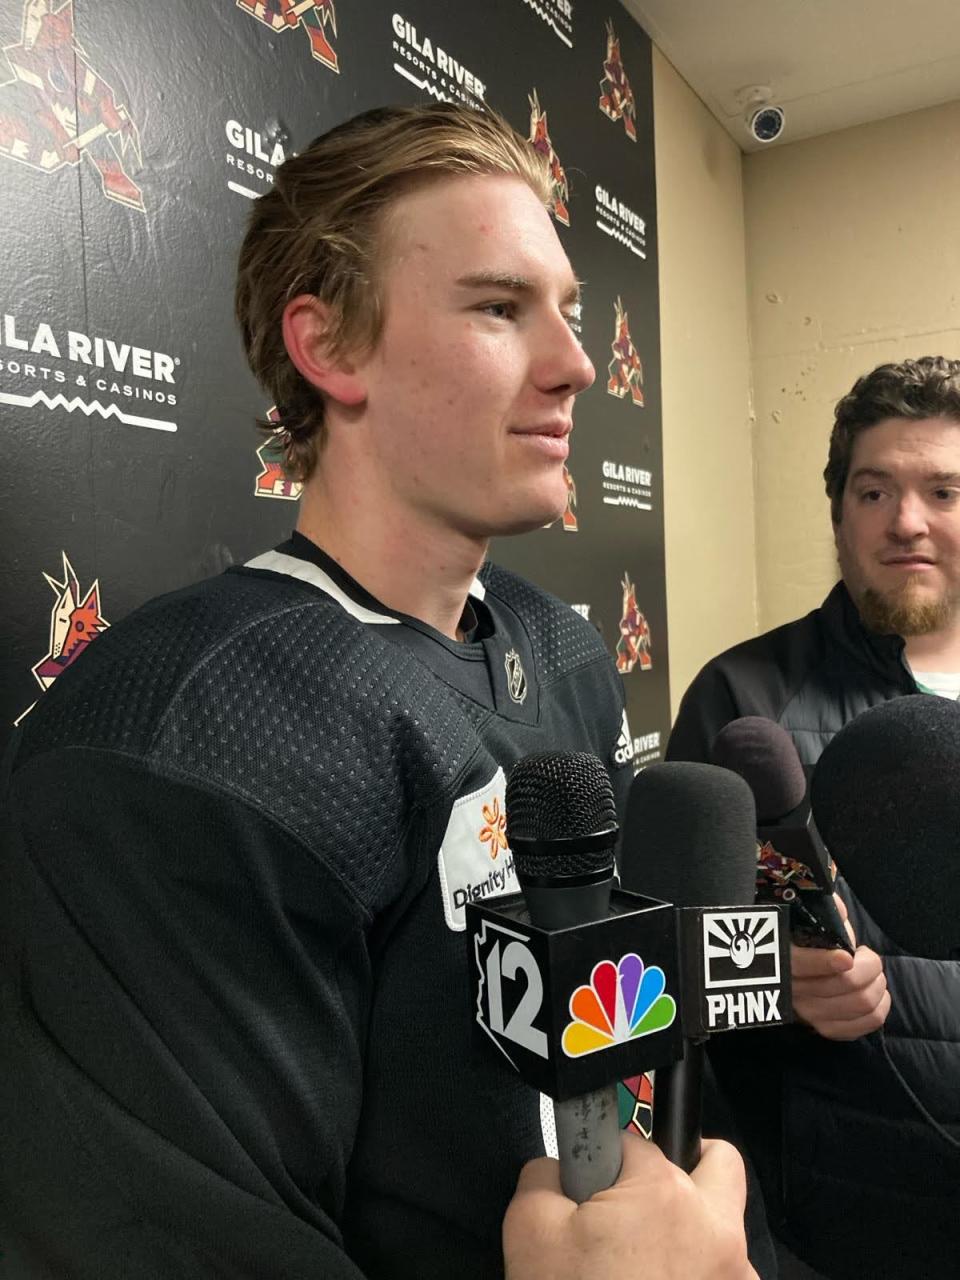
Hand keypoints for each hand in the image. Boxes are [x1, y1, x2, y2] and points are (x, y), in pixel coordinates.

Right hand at [503, 1132, 756, 1279]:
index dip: (604, 1165)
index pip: (635, 1143)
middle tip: (641, 1201)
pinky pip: (720, 1276)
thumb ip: (544, 1174)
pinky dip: (693, 1277)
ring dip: (690, 1233)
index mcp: (668, 1195)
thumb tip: (559, 1167)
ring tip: (641, 1268)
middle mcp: (719, 1232)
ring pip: (723, 1229)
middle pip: (716, 1164)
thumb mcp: (529, 1230)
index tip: (590, 1193)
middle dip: (683, 1167)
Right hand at [791, 895, 889, 1038]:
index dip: (826, 962)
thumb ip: (824, 910)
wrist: (794, 975)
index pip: (801, 965)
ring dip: (878, 985)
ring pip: (861, 1004)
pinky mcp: (828, 1029)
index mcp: (784, 959)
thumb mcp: (807, 920)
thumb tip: (839, 908)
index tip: (847, 957)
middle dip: (869, 966)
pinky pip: (867, 1023)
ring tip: (873, 974)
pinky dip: (881, 1007)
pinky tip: (877, 994)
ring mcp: (811, 1014)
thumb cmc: (805, 941)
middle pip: (845, 985)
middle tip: (867, 957)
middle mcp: (794, 991)